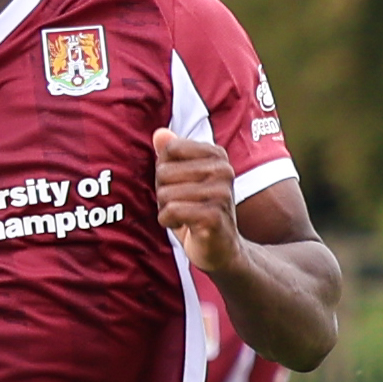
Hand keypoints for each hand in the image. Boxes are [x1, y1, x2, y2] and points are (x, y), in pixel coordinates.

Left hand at [154, 129, 240, 268]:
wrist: (221, 248)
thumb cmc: (197, 210)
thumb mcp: (182, 179)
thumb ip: (172, 154)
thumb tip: (159, 133)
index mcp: (217, 154)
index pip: (170, 150)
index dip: (164, 170)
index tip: (180, 185)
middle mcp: (223, 169)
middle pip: (164, 172)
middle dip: (163, 192)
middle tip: (182, 204)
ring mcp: (221, 192)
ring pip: (165, 193)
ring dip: (166, 210)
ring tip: (185, 216)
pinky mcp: (214, 216)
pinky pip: (171, 211)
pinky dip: (169, 222)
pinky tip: (185, 226)